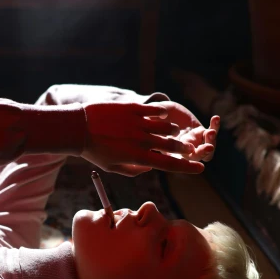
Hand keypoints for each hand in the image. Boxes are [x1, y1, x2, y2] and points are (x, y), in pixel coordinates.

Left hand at [81, 100, 205, 174]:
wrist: (78, 128)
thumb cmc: (94, 151)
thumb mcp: (113, 168)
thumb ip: (135, 170)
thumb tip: (151, 167)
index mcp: (137, 157)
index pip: (169, 165)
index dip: (187, 167)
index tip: (200, 168)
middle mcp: (141, 141)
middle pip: (172, 146)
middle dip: (184, 148)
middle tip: (188, 149)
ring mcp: (137, 123)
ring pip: (166, 126)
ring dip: (171, 131)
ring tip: (171, 132)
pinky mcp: (132, 108)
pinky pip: (154, 110)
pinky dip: (161, 114)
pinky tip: (162, 115)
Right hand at [149, 99, 219, 162]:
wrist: (160, 113)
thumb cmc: (148, 118)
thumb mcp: (146, 120)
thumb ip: (148, 123)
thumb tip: (151, 117)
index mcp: (167, 152)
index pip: (176, 161)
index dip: (184, 161)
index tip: (189, 152)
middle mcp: (182, 151)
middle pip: (195, 157)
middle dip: (203, 153)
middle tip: (208, 147)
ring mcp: (193, 142)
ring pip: (207, 149)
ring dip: (211, 141)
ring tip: (210, 132)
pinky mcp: (200, 131)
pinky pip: (211, 132)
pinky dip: (215, 126)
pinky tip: (215, 118)